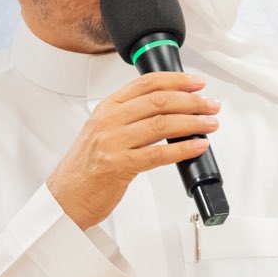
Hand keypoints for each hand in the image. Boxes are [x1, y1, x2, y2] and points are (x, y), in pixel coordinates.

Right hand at [46, 71, 219, 229]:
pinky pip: (159, 154)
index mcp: (107, 108)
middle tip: (210, 105)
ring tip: (210, 124)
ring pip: (162, 124)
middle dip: (192, 101)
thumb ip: (128, 118)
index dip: (177, 80)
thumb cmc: (87, 167)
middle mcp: (109, 121)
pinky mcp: (120, 166)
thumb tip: (168, 109)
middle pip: (159, 101)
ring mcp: (113, 143)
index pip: (146, 83)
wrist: (67, 196)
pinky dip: (183, 148)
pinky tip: (197, 146)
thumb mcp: (102, 132)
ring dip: (193, 122)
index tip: (197, 84)